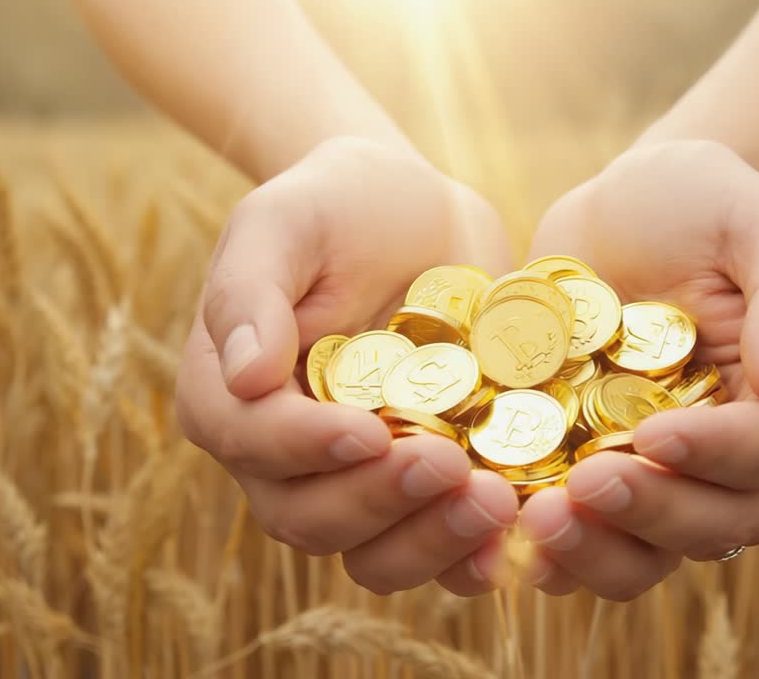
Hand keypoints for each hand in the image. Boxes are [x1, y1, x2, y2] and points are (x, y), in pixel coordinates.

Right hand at [176, 137, 517, 595]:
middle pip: (312, 518)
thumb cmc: (336, 205)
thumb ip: (250, 291)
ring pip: (377, 553)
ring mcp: (361, 481)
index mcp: (232, 397)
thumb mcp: (284, 221)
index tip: (367, 431)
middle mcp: (287, 459)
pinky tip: (527, 526)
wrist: (418, 212)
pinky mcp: (428, 487)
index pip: (253, 443)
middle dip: (379, 503)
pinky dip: (481, 551)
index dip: (306, 448)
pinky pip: (445, 545)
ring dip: (433, 542)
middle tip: (450, 467)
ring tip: (497, 502)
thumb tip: (242, 378)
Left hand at [520, 140, 758, 599]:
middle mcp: (754, 465)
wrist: (627, 211)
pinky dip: (549, 552)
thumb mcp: (758, 220)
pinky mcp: (612, 485)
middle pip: (721, 523)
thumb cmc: (705, 203)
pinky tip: (500, 537)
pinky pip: (588, 541)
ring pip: (653, 555)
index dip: (721, 454)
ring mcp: (679, 484)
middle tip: (583, 486)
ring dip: (597, 552)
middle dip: (653, 514)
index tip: (656, 434)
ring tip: (536, 519)